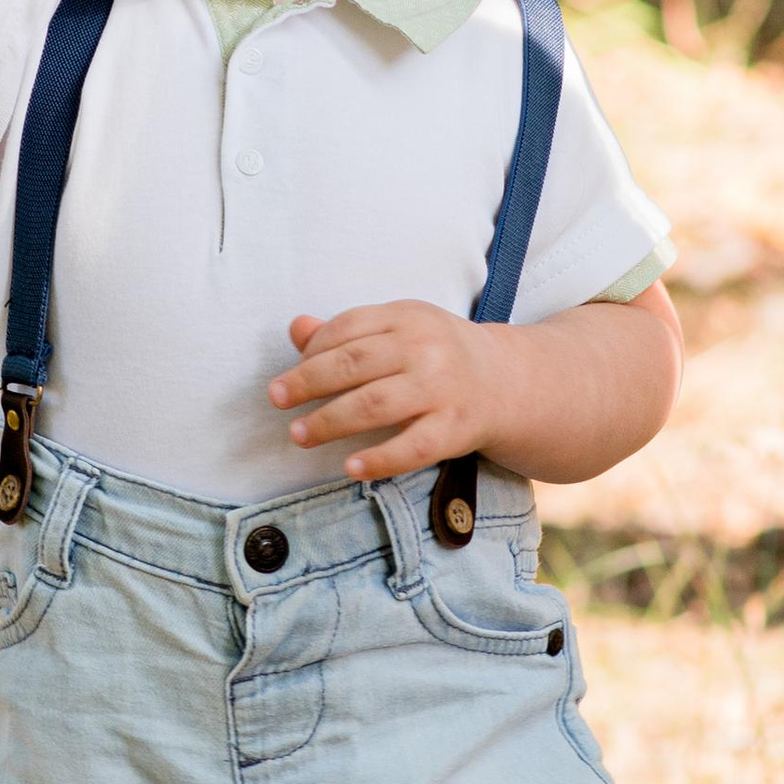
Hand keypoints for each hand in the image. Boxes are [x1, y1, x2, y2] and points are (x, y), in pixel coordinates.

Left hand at [271, 300, 490, 482]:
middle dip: (308, 382)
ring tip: (299, 433)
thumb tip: (296, 328)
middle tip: (276, 399)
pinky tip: (350, 467)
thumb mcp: (398, 330)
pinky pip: (412, 447)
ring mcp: (442, 389)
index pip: (348, 328)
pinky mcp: (455, 428)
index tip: (291, 372)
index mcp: (408, 316)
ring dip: (330, 421)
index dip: (312, 350)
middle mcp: (426, 348)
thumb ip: (348, 331)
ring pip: (375, 405)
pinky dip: (379, 459)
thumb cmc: (436, 354)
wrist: (506, 382)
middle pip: (354, 364)